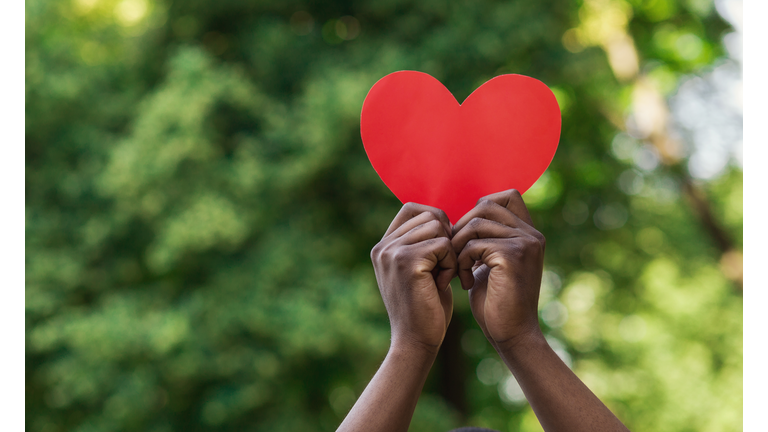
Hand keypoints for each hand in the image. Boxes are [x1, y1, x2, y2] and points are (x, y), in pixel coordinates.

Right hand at [371, 203, 456, 352]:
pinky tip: (444, 284)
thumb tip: (442, 217)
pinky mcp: (407, 262)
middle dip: (446, 238)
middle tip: (444, 267)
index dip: (437, 221)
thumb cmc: (426, 308)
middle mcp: (383, 246)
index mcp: (383, 246)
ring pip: (438, 226)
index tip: (444, 249)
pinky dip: (451, 264)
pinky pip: (443, 244)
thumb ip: (422, 243)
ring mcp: (392, 252)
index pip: (413, 208)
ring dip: (450, 251)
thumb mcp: (420, 269)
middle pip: (430, 215)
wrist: (416, 342)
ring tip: (443, 276)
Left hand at [451, 189, 545, 348]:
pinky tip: (464, 282)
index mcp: (528, 233)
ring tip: (457, 270)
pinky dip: (461, 261)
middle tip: (454, 253)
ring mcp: (525, 243)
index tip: (466, 237)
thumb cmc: (496, 302)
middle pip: (486, 204)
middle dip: (462, 227)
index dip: (479, 208)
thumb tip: (463, 218)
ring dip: (458, 246)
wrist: (511, 335)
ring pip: (475, 223)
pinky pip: (473, 244)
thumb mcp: (490, 263)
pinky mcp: (512, 256)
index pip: (505, 195)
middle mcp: (531, 234)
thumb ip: (485, 239)